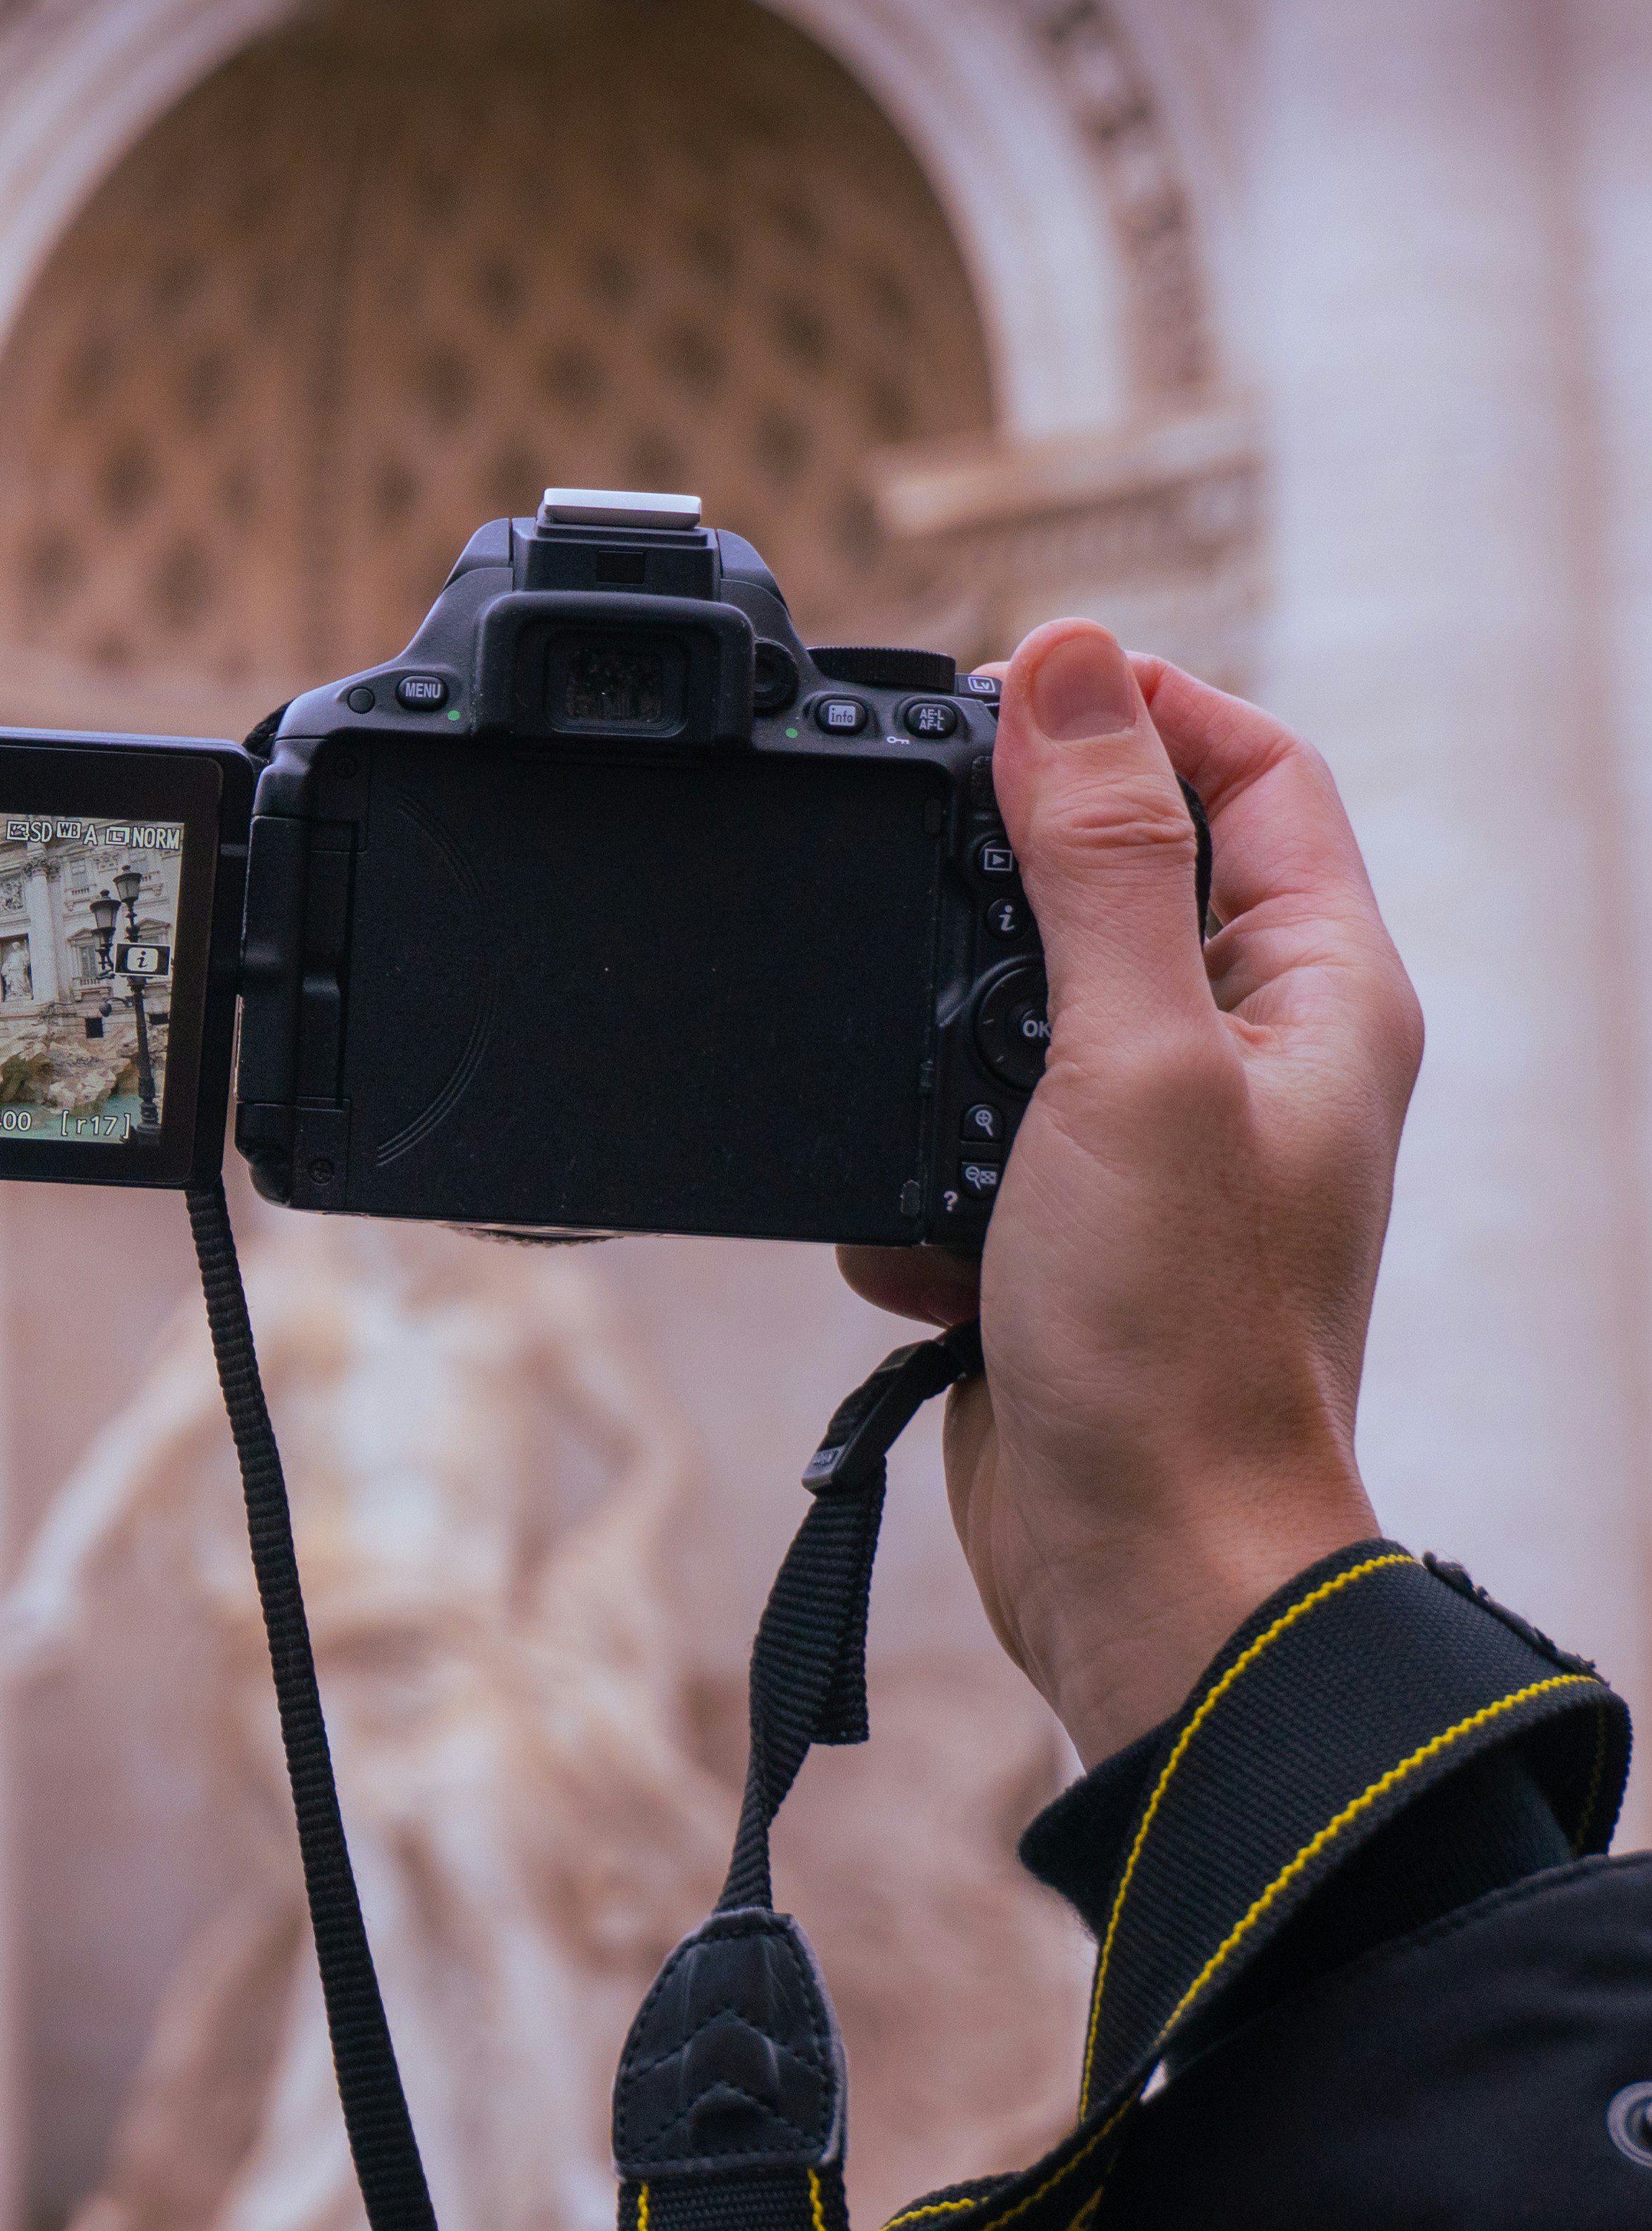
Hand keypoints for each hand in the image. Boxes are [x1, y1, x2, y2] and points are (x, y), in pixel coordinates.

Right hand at [841, 622, 1418, 1759]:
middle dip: (999, 890)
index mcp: (1325, 995)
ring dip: (937, 1068)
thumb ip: (1095, 856)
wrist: (1143, 1567)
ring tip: (927, 1138)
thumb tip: (1068, 663)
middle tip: (904, 882)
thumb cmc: (1177, 1339)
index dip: (1141, 707)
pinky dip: (913, 1195)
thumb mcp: (1127, 1058)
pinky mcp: (1068, 1237)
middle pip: (1126, 880)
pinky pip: (960, 1155)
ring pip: (1017, 1023)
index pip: (1256, 774)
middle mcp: (1258, 1059)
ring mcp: (1162, 1152)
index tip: (1008, 691)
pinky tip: (919, 1258)